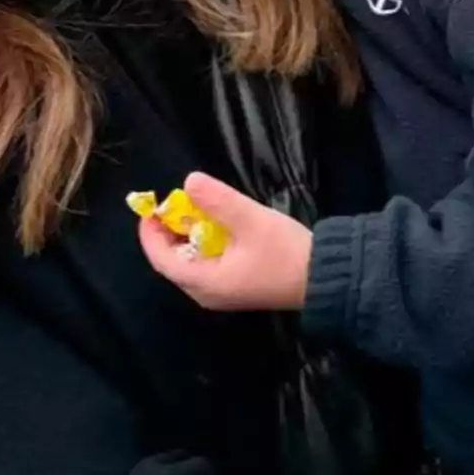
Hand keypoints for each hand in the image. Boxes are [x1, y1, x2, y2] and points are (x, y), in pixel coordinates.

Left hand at [138, 172, 312, 311]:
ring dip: (186, 236)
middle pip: (173, 263)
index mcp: (205, 282)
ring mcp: (222, 293)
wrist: (322, 278)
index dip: (151, 233)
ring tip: (191, 207)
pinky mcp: (236, 287)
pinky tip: (213, 224)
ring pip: (190, 264)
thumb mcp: (250, 219)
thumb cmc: (284, 252)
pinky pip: (206, 265)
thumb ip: (218, 200)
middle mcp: (208, 293)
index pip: (161, 260)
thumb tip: (188, 181)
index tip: (152, 206)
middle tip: (173, 202)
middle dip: (168, 232)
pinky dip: (202, 244)